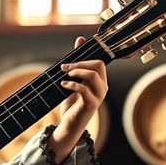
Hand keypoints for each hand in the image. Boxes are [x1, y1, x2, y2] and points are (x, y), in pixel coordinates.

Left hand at [49, 37, 107, 161]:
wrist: (69, 125)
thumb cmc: (71, 104)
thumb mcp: (73, 81)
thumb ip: (77, 63)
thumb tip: (80, 40)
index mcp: (100, 81)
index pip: (99, 62)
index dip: (83, 59)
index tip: (67, 62)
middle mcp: (102, 88)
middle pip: (98, 65)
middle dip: (79, 63)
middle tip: (64, 68)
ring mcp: (98, 96)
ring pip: (93, 75)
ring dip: (77, 72)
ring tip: (65, 75)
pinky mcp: (91, 104)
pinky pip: (84, 89)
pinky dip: (72, 84)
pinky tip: (63, 85)